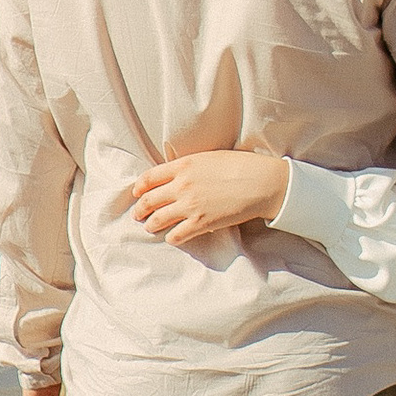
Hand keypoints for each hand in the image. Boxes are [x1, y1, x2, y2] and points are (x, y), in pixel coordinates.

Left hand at [131, 147, 289, 243]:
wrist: (259, 182)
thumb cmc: (237, 165)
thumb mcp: (206, 158)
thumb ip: (186, 166)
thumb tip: (174, 175)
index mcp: (182, 166)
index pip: (148, 178)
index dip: (139, 188)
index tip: (136, 194)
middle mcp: (181, 186)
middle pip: (149, 200)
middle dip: (140, 209)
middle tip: (138, 214)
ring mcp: (189, 205)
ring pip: (158, 219)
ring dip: (151, 225)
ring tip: (150, 227)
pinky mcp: (201, 223)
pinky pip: (176, 235)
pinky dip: (171, 237)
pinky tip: (172, 237)